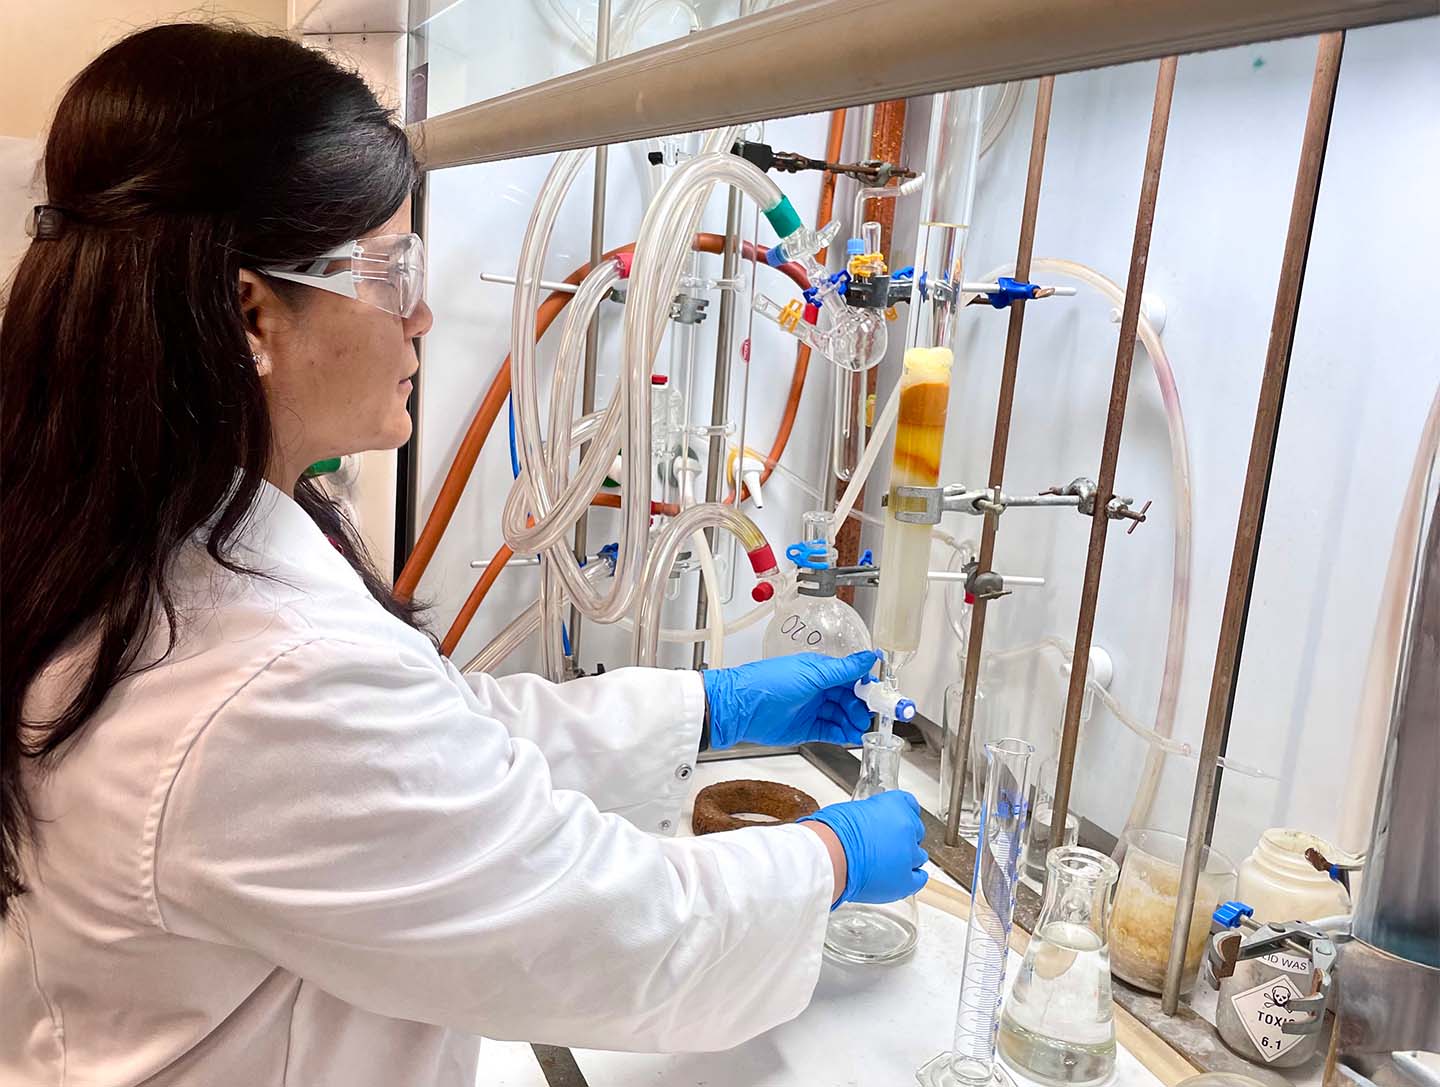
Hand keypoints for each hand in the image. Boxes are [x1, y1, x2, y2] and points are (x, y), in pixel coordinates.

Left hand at [700, 650, 877, 749]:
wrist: (740, 708)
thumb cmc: (769, 683)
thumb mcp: (811, 673)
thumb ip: (843, 670)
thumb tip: (869, 657)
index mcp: (819, 670)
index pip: (851, 677)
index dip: (866, 685)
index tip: (879, 695)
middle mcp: (817, 689)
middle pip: (849, 698)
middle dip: (861, 706)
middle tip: (868, 715)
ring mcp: (811, 709)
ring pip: (841, 716)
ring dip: (853, 721)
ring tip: (859, 728)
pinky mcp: (805, 728)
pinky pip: (830, 731)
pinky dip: (842, 733)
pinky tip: (851, 735)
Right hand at [799, 791, 927, 905]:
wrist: (830, 856)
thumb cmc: (832, 832)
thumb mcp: (850, 811)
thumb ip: (868, 816)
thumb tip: (866, 825)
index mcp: (894, 804)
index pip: (909, 805)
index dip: (901, 813)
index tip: (896, 818)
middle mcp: (907, 827)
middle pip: (916, 830)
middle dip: (903, 837)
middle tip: (886, 843)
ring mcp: (908, 854)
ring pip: (918, 856)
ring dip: (907, 857)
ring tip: (890, 862)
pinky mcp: (905, 880)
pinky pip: (919, 879)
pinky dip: (912, 878)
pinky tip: (904, 877)